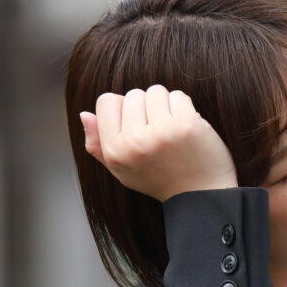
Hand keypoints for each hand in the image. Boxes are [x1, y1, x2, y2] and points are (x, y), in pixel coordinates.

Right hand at [79, 85, 236, 201]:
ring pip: (155, 91)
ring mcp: (162, 131)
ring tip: (171, 127)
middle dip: (146, 107)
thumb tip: (84, 114)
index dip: (122, 108)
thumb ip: (98, 144)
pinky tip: (186, 126)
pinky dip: (183, 107)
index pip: (106, 101)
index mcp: (115, 151)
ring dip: (165, 104)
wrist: (202, 195)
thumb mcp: (121, 170)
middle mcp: (135, 141)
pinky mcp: (187, 124)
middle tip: (158, 131)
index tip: (137, 124)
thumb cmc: (160, 180)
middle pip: (132, 94)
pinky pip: (178, 95)